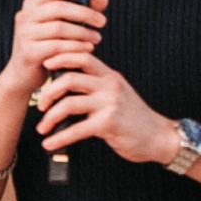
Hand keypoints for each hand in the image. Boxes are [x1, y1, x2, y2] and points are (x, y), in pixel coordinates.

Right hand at [7, 0, 108, 96]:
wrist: (24, 75)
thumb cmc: (49, 46)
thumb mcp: (65, 26)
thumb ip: (83, 11)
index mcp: (32, 5)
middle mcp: (25, 16)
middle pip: (58, 8)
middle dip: (84, 13)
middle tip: (102, 22)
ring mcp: (25, 34)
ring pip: (59, 28)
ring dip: (83, 32)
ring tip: (97, 38)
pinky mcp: (28, 52)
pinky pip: (57, 46)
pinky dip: (76, 47)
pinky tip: (88, 49)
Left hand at [35, 49, 176, 164]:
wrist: (159, 137)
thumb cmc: (134, 118)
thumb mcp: (118, 94)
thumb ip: (97, 87)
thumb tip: (64, 89)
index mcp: (111, 76)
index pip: (83, 57)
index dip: (61, 57)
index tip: (46, 64)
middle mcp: (110, 86)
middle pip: (69, 78)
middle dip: (48, 93)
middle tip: (41, 105)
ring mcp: (110, 104)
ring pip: (68, 104)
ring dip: (49, 118)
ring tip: (43, 128)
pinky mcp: (108, 124)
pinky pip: (76, 129)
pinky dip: (58, 138)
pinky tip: (50, 144)